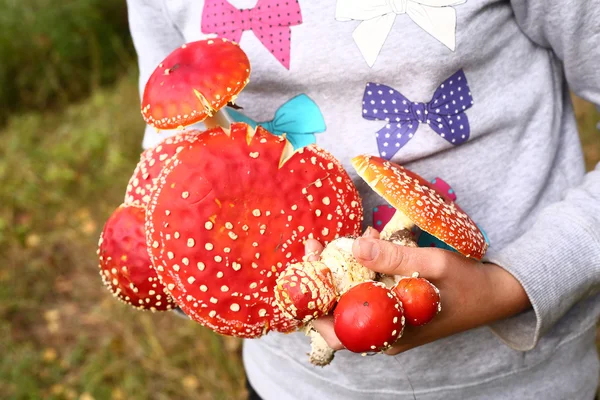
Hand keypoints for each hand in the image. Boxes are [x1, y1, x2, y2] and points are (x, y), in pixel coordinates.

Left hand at [307, 229, 530, 354]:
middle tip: (314, 244)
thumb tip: (354, 247)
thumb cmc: (470, 285)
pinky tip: (366, 243)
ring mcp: (389, 321)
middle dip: (323, 277)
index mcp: (390, 332)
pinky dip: (362, 269)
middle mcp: (385, 332)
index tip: (307, 268)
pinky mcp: (395, 309)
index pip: (336, 332)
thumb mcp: (435, 265)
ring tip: (336, 239)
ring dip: (341, 269)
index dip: (313, 303)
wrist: (500, 295)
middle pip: (339, 311)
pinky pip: (368, 291)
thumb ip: (395, 257)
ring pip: (351, 299)